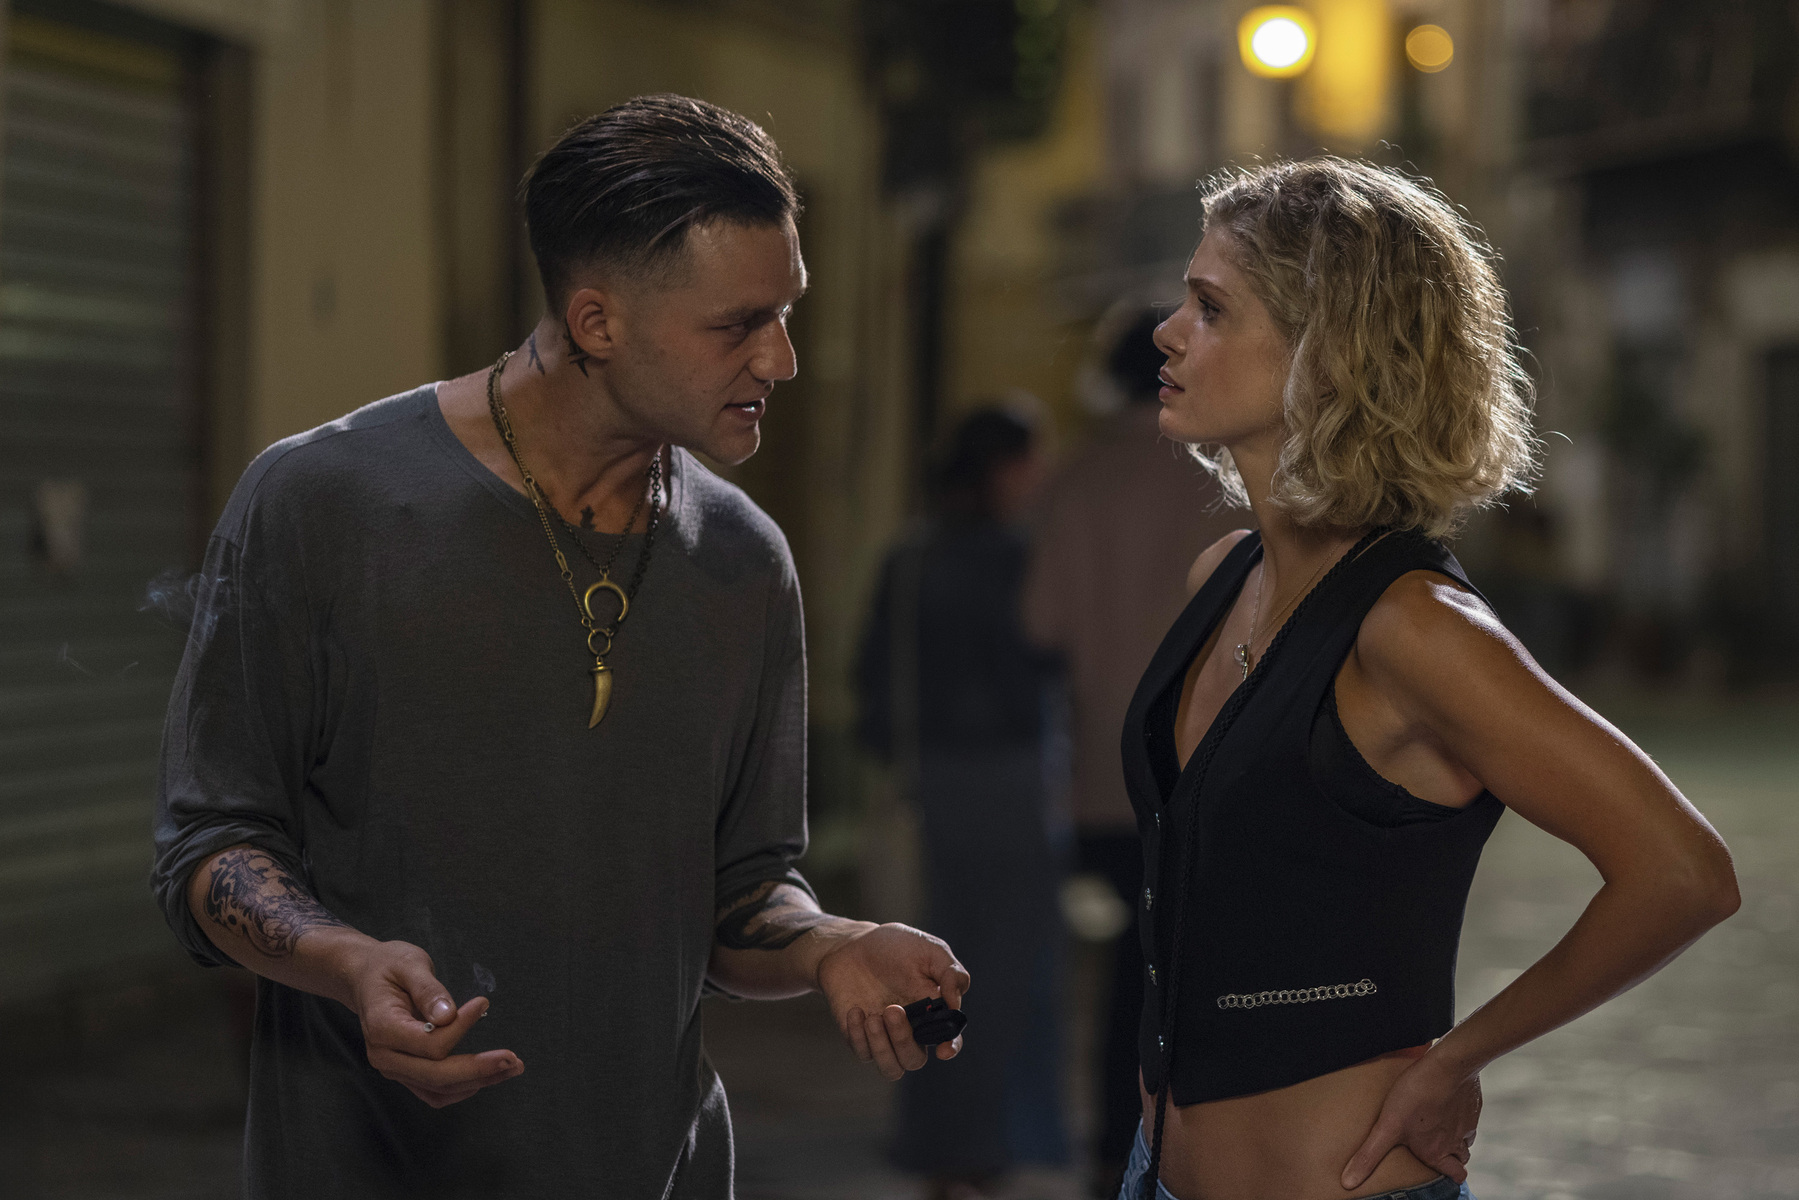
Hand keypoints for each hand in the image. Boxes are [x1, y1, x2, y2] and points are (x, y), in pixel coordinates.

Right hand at [344, 940, 523, 1107]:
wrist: (365, 978)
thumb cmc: (388, 966)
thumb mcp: (408, 965)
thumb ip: (428, 990)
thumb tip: (448, 1016)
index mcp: (382, 1027)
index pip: (429, 1043)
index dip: (461, 1028)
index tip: (483, 1004)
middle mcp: (384, 1055)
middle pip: (436, 1075)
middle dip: (478, 1070)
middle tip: (513, 1059)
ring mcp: (393, 1068)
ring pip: (439, 1089)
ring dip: (478, 1081)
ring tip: (511, 1067)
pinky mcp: (405, 1072)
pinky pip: (434, 1092)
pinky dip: (462, 1088)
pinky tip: (487, 1076)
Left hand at [815, 923, 970, 1080]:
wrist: (851, 944)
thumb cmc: (895, 946)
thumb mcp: (929, 950)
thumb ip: (950, 973)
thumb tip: (955, 1003)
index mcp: (933, 1011)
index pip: (948, 1039)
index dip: (950, 1048)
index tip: (943, 1050)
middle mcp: (910, 1029)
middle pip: (915, 1059)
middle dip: (904, 1040)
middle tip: (892, 1009)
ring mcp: (884, 1036)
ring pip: (891, 1068)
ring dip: (882, 1047)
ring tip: (872, 1017)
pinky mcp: (859, 1036)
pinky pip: (863, 1053)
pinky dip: (859, 1036)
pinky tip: (856, 1011)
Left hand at [1342, 1055, 1480, 1187]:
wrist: (1447, 1066)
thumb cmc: (1416, 1096)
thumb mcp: (1387, 1127)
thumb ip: (1369, 1155)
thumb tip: (1349, 1183)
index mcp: (1437, 1152)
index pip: (1455, 1175)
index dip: (1450, 1174)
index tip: (1442, 1170)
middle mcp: (1456, 1141)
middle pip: (1462, 1159)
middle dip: (1452, 1158)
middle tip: (1438, 1149)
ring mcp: (1467, 1122)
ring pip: (1466, 1138)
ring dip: (1455, 1136)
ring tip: (1439, 1126)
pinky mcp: (1472, 1103)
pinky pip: (1469, 1115)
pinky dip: (1460, 1114)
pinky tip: (1446, 1102)